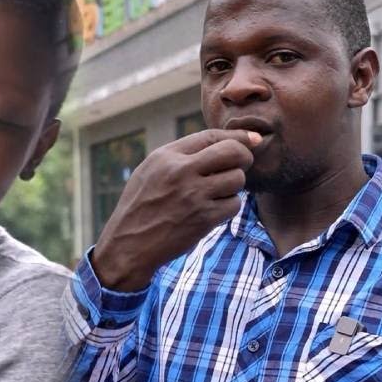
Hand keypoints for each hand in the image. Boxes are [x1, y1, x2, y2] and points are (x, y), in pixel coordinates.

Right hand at [91, 129, 259, 291]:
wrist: (128, 245)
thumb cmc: (140, 207)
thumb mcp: (149, 172)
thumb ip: (180, 157)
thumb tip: (222, 145)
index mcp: (165, 157)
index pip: (211, 136)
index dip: (238, 136)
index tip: (253, 139)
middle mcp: (180, 171)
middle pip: (233, 152)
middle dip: (244, 157)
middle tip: (240, 166)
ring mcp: (193, 195)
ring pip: (237, 179)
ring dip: (232, 187)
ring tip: (215, 194)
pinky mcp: (203, 218)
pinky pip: (233, 204)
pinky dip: (227, 208)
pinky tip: (210, 212)